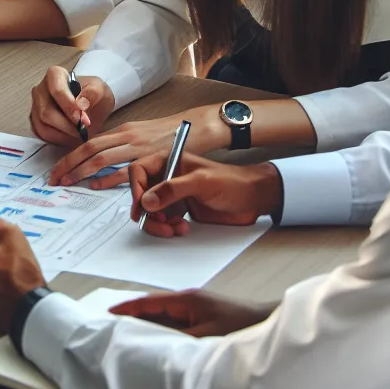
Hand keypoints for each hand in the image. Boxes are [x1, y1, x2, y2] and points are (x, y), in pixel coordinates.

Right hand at [29, 69, 112, 145]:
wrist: (91, 105)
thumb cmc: (94, 95)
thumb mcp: (101, 90)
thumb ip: (93, 93)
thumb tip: (81, 103)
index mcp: (55, 75)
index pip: (57, 91)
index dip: (69, 107)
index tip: (84, 120)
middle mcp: (40, 89)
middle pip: (47, 112)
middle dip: (67, 126)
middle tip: (83, 131)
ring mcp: (35, 106)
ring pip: (43, 126)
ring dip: (63, 135)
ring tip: (79, 134)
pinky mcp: (35, 121)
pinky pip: (42, 135)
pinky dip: (58, 140)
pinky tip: (70, 136)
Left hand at [47, 105, 225, 188]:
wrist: (198, 126)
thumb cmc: (169, 133)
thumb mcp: (141, 134)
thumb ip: (122, 144)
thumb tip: (103, 159)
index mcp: (122, 130)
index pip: (89, 142)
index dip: (70, 155)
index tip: (57, 169)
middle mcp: (126, 136)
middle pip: (89, 149)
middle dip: (68, 164)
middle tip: (54, 178)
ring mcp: (138, 147)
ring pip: (101, 159)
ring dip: (81, 172)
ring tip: (67, 182)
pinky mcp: (151, 158)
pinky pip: (125, 170)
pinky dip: (108, 178)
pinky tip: (96, 185)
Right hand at [110, 289, 274, 336]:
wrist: (271, 324)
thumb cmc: (243, 325)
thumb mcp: (207, 334)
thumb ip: (179, 337)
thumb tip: (154, 341)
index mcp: (186, 299)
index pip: (148, 302)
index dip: (126, 308)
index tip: (107, 313)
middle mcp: (188, 301)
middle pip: (153, 307)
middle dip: (132, 315)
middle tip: (112, 325)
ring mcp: (197, 309)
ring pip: (164, 315)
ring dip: (147, 323)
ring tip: (129, 333)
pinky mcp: (205, 318)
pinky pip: (176, 322)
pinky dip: (162, 329)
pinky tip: (159, 340)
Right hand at [128, 152, 282, 236]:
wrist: (253, 200)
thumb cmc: (232, 183)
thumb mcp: (202, 182)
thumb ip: (173, 189)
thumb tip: (147, 200)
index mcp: (169, 160)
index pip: (139, 171)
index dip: (136, 188)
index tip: (143, 206)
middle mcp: (167, 176)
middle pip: (141, 193)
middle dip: (147, 212)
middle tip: (159, 224)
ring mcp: (172, 193)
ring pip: (150, 210)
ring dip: (158, 223)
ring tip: (174, 228)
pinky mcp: (179, 208)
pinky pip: (163, 220)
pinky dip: (168, 227)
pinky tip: (182, 228)